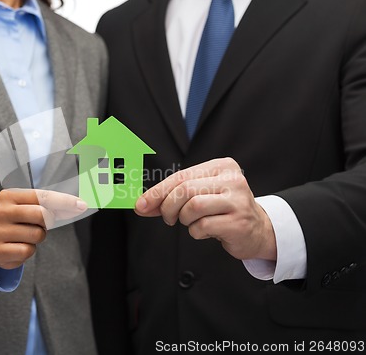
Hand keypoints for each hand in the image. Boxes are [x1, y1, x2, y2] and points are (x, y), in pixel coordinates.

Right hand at [0, 189, 86, 268]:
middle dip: (49, 220)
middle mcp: (0, 211)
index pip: (42, 196)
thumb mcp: (30, 208)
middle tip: (44, 223)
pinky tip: (19, 246)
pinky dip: (29, 250)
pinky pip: (27, 251)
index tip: (81, 205)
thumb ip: (52, 206)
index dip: (64, 201)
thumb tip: (79, 205)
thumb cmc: (19, 221)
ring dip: (39, 236)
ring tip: (27, 235)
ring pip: (37, 234)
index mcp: (9, 196)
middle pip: (41, 214)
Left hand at [135, 158, 275, 260]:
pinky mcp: (239, 222)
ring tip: (192, 222)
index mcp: (222, 166)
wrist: (258, 230)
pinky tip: (206, 231)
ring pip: (193, 206)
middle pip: (185, 189)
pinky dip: (196, 232)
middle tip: (168, 218)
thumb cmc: (223, 210)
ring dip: (184, 219)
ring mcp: (238, 200)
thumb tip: (142, 204)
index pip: (181, 175)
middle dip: (168, 206)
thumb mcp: (201, 195)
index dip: (157, 191)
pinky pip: (202, 226)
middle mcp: (232, 179)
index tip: (141, 204)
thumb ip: (173, 196)